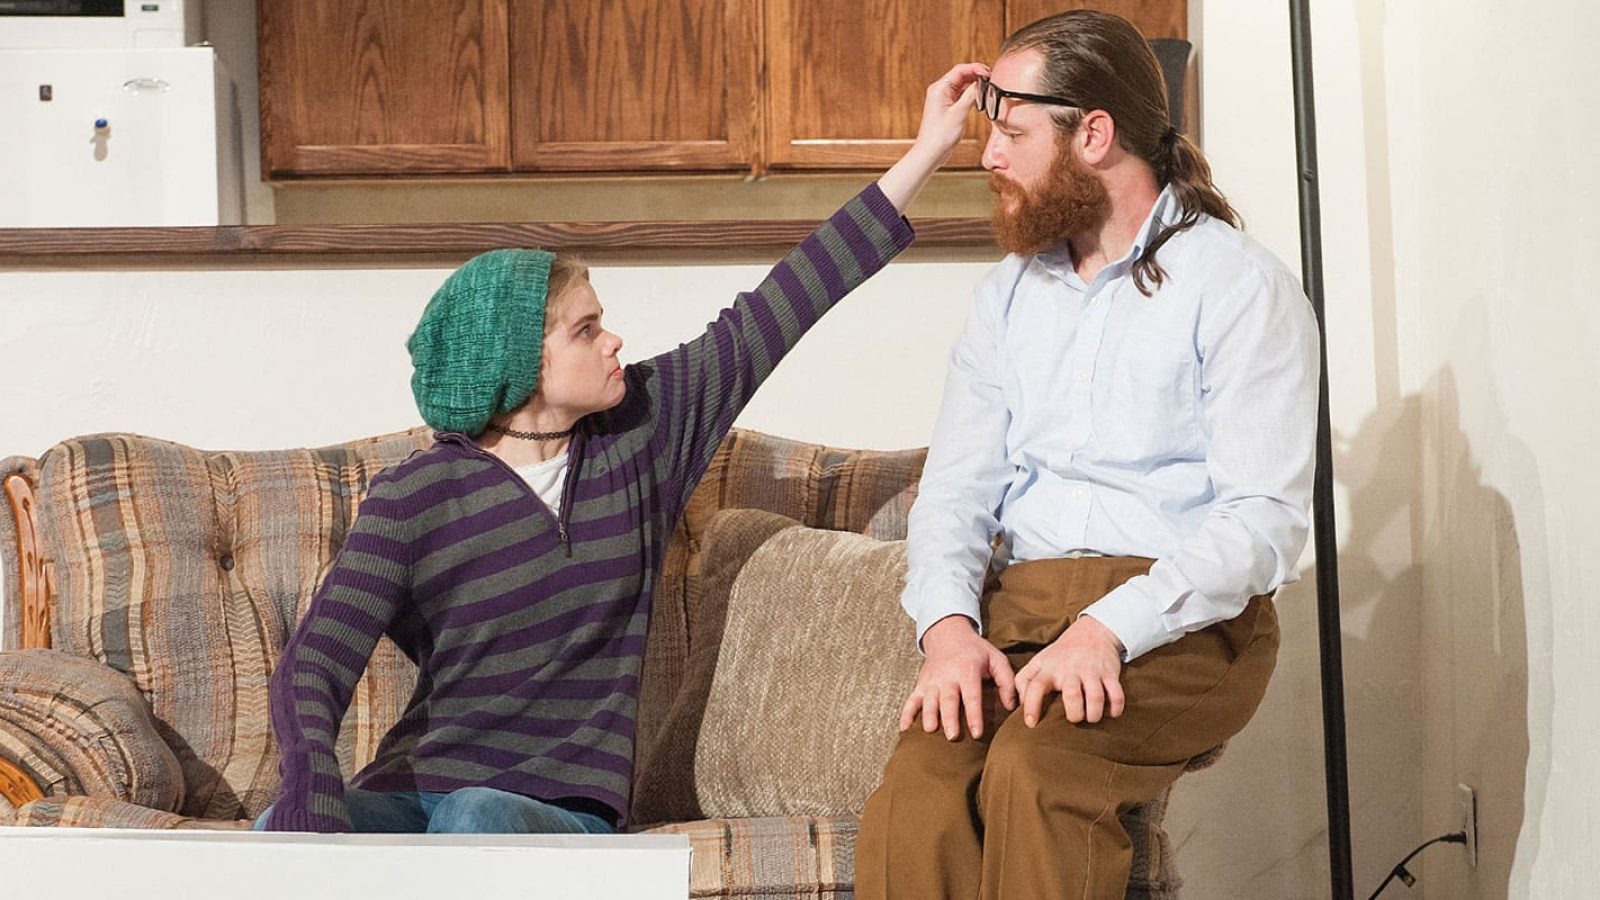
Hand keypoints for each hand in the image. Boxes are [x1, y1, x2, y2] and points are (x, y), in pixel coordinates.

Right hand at [899, 614, 1016, 739]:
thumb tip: (1011, 706)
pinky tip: (904, 729)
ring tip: (931, 730)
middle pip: (947, 700)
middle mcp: (947, 676)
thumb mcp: (996, 659)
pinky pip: (911, 700)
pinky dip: (906, 714)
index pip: (971, 696)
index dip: (974, 715)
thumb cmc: (975, 651)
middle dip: (949, 718)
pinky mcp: (921, 684)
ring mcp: (932, 681)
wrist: (948, 634)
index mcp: (967, 670)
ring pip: (929, 700)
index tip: (977, 733)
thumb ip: (1006, 681)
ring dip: (929, 715)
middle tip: (952, 736)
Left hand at [909, 62, 990, 167]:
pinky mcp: (946, 107)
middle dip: (976, 74)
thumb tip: (981, 83)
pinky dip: (970, 93)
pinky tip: (978, 97)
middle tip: (990, 78)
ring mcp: (942, 99)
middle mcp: (939, 91)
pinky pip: (960, 94)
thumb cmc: (940, 136)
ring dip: (974, 83)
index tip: (988, 73)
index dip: (976, 68)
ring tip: (987, 86)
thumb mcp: (959, 113)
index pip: (960, 70)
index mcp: (939, 89)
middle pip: (961, 75)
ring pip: (961, 84)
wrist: (931, 152)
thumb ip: (971, 95)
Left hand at [1014, 615, 1126, 725]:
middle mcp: (1070, 669)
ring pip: (1095, 697)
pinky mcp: (1110, 673)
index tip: (1031, 723)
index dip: (1031, 706)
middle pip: (1072, 696)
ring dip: (1094, 714)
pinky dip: (1115, 708)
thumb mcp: (1039, 661)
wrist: (1092, 631)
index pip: (1035, 686)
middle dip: (1074, 714)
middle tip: (1074, 718)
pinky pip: (1116, 694)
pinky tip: (1111, 713)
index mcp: (1050, 668)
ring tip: (1091, 717)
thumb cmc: (1061, 653)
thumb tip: (1017, 704)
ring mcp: (1091, 671)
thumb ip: (1024, 680)